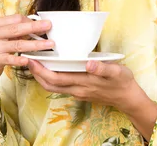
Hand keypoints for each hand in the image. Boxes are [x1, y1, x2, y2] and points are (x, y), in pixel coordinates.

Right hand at [0, 14, 54, 84]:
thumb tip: (37, 26)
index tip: (43, 24)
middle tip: (48, 26)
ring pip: (17, 44)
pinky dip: (20, 60)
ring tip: (47, 44)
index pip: (15, 19)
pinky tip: (29, 60)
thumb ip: (16, 30)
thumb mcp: (2, 36)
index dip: (30, 21)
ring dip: (34, 44)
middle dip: (34, 27)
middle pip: (16, 29)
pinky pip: (10, 59)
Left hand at [27, 59, 143, 113]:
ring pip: (54, 87)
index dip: (41, 70)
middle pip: (50, 84)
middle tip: (28, 60)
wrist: (128, 98)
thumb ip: (102, 68)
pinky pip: (61, 87)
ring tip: (36, 64)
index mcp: (83, 82)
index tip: (32, 59)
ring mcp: (78, 92)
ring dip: (42, 77)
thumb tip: (89, 64)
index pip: (56, 78)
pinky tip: (53, 69)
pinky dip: (52, 78)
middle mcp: (77, 89)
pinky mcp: (81, 92)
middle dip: (36, 74)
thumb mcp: (116, 72)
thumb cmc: (122, 82)